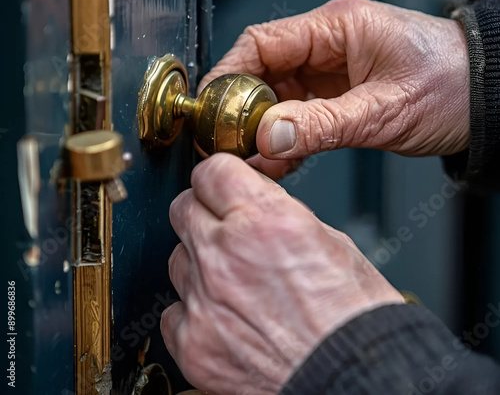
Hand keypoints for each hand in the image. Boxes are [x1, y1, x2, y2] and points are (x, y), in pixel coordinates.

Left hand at [161, 154, 403, 394]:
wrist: (357, 375)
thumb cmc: (354, 315)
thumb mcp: (329, 239)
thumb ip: (278, 213)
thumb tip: (254, 203)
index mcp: (265, 220)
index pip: (211, 171)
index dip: (220, 176)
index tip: (223, 184)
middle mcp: (226, 255)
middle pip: (183, 208)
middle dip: (204, 211)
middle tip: (225, 227)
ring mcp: (205, 301)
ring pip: (177, 258)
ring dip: (200, 262)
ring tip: (233, 280)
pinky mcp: (194, 344)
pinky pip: (175, 311)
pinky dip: (194, 309)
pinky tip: (223, 316)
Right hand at [199, 0, 469, 177]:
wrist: (487, 99)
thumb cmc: (453, 83)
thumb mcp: (384, 109)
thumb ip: (322, 125)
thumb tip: (267, 137)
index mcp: (336, 28)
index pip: (261, 42)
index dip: (228, 71)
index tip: (208, 104)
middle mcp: (328, 48)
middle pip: (262, 72)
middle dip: (240, 108)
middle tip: (225, 140)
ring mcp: (331, 74)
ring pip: (276, 99)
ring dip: (261, 129)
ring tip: (250, 159)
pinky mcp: (337, 98)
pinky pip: (297, 117)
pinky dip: (284, 139)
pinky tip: (278, 161)